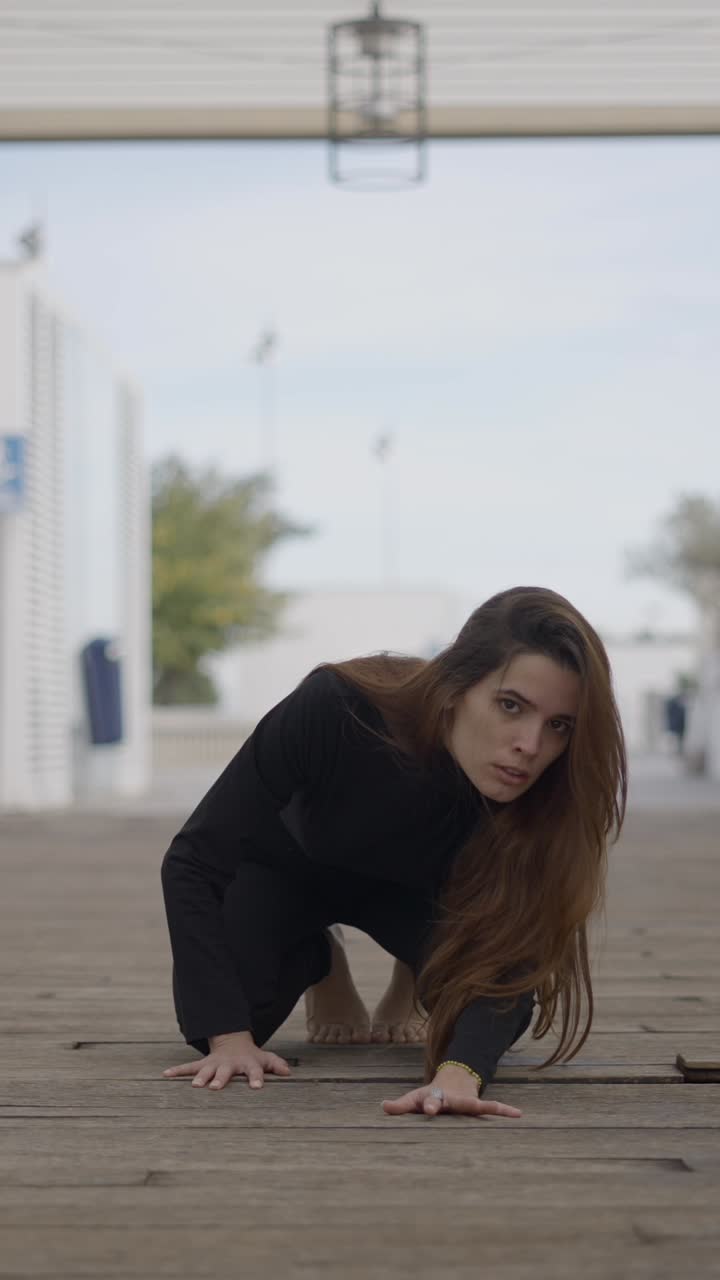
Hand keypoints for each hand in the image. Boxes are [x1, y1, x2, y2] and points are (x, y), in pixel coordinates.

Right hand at [162, 1031, 290, 1091]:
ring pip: (205, 1070)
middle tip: (215, 1087)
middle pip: (225, 1072)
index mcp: (247, 1064)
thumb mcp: (265, 1059)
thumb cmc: (251, 1057)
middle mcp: (229, 1065)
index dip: (256, 1079)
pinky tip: (165, 1075)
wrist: (232, 1043)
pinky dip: (177, 1071)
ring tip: (194, 1086)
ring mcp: (214, 1065)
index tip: (256, 1088)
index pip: (254, 1072)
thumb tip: (288, 1072)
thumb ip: (276, 1065)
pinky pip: (188, 1068)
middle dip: (220, 1079)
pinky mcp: (202, 1066)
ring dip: (199, 1077)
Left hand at [382, 1064, 521, 1119]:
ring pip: (478, 1106)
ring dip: (490, 1108)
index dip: (431, 1105)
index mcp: (436, 1098)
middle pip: (457, 1103)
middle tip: (470, 1108)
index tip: (430, 1109)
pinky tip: (518, 1115)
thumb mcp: (414, 1099)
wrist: (452, 1081)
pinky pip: (492, 1109)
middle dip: (461, 1106)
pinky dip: (504, 1111)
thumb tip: (383, 1107)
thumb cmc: (430, 1096)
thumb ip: (400, 1106)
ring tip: (503, 1110)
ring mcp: (467, 1103)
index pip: (432, 1101)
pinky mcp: (477, 1107)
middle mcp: (453, 1099)